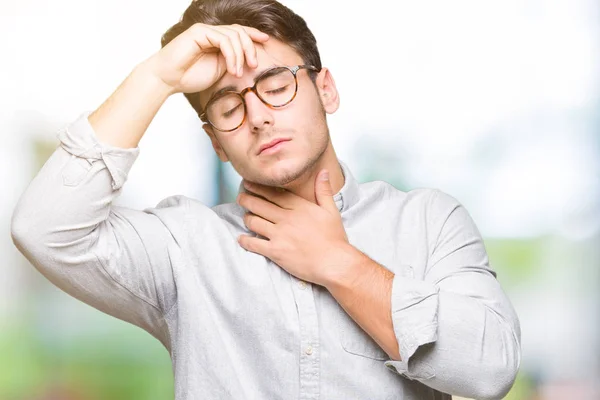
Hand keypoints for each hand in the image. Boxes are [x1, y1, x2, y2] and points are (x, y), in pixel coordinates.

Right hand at [142, 23, 268, 94]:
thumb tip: (249, 61)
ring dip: (241, 55)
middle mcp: (212, 33)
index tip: (266, 41)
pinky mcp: (200, 33)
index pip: (239, 32)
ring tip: (238, 73)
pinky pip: (224, 40)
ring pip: (234, 35)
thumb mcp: (219, 71)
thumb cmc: (189, 77)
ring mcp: (206, 31)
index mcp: (217, 41)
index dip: (254, 34)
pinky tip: (232, 68)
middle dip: (251, 48)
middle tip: (254, 66)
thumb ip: (232, 62)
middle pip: (240, 32)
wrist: (168, 79)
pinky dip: (232, 55)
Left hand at [236, 170, 355, 286]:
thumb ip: (324, 190)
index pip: (273, 193)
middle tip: (240, 197)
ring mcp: (279, 234)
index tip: (249, 184)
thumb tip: (323, 172)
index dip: (258, 188)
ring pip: (253, 221)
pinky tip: (242, 239)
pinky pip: (253, 243)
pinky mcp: (275, 251)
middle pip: (259, 204)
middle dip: (246, 199)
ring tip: (244, 216)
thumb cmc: (335, 238)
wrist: (334, 263)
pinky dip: (245, 240)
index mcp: (299, 207)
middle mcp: (286, 218)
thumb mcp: (332, 211)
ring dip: (246, 218)